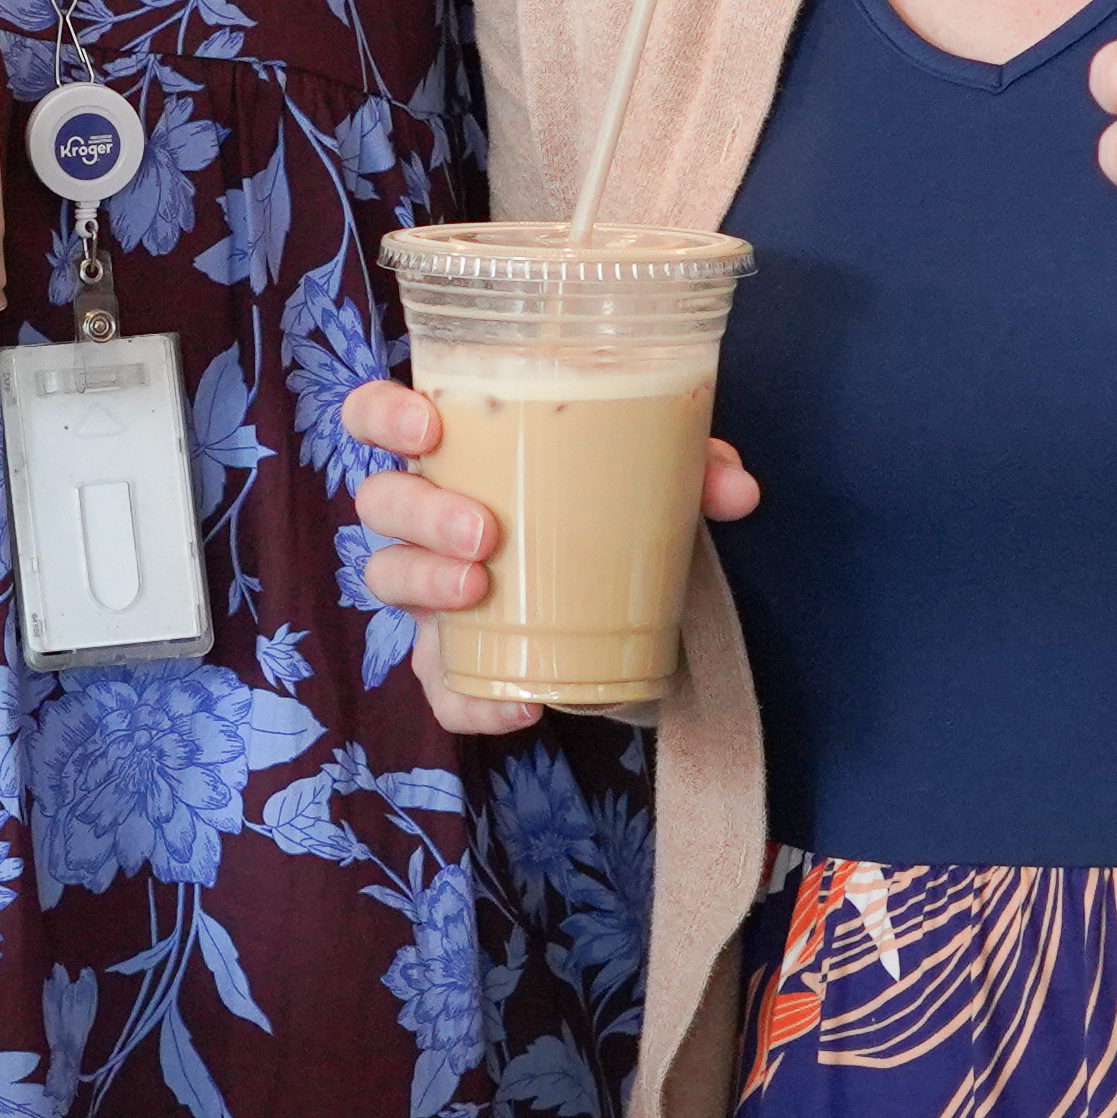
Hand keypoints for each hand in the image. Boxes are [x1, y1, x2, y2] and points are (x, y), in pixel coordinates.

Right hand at [330, 370, 755, 735]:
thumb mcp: (654, 480)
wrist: (623, 606)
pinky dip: (471, 700)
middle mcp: (428, 517)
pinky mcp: (455, 663)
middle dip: (421, 512)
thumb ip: (695, 471)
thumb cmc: (610, 514)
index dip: (383, 414)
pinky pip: (440, 689)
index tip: (428, 425)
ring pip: (389, 580)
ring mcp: (432, 592)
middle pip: (380, 501)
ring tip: (481, 590)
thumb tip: (737, 488)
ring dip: (429, 584)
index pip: (378, 417)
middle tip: (483, 531)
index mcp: (459, 452)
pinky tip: (520, 703)